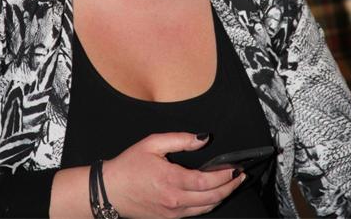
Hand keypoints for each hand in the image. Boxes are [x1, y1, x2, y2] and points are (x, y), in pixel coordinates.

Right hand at [103, 132, 245, 217]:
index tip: (236, 168)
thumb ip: (180, 139)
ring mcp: (172, 213)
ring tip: (231, 185)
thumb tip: (202, 139)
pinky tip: (212, 194)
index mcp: (171, 180)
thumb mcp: (152, 143)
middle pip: (212, 198)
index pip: (207, 182)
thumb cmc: (129, 166)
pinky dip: (208, 204)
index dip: (225, 176)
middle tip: (240, 177)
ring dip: (221, 197)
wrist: (110, 191)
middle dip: (230, 187)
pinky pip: (195, 213)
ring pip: (205, 208)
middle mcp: (174, 201)